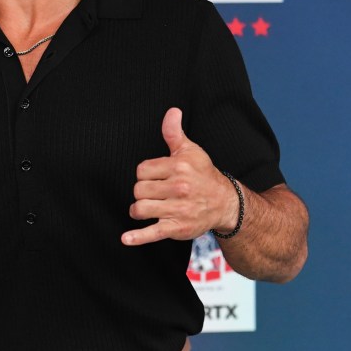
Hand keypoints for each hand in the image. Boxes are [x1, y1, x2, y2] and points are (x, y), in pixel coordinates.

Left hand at [122, 107, 236, 244]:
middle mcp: (179, 188)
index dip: (145, 174)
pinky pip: (153, 233)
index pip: (141, 170)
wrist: (224, 203)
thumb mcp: (191, 151)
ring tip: (147, 208)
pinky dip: (138, 237)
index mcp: (179, 167)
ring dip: (138, 209)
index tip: (156, 177)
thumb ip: (174, 132)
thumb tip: (172, 111)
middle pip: (138, 190)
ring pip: (140, 208)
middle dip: (143, 192)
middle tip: (155, 193)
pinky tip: (126, 238)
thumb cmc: (203, 175)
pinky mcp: (177, 228)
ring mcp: (177, 210)